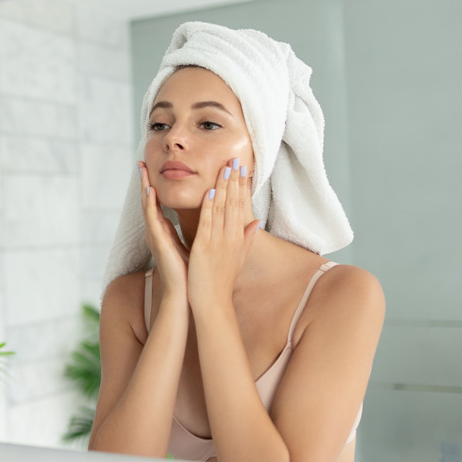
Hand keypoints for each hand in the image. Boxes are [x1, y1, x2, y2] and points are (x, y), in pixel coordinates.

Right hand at [139, 161, 189, 293]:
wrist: (187, 293)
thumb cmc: (191, 272)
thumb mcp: (195, 244)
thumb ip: (197, 228)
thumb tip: (207, 215)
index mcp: (164, 232)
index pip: (157, 204)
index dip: (154, 187)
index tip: (152, 171)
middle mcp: (157, 232)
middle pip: (148, 201)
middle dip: (144, 182)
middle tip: (141, 163)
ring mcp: (155, 236)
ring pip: (147, 206)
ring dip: (144, 187)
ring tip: (141, 170)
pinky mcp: (158, 242)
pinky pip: (152, 219)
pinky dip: (150, 204)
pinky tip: (149, 191)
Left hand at [187, 158, 258, 307]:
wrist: (213, 302)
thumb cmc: (222, 281)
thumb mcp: (239, 258)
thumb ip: (246, 238)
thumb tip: (256, 221)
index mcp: (238, 238)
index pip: (241, 206)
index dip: (241, 186)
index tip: (241, 169)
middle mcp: (231, 238)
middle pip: (234, 204)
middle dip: (234, 181)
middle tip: (235, 159)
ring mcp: (218, 242)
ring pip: (222, 210)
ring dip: (223, 188)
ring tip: (224, 168)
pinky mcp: (204, 248)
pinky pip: (208, 224)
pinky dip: (209, 208)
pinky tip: (210, 193)